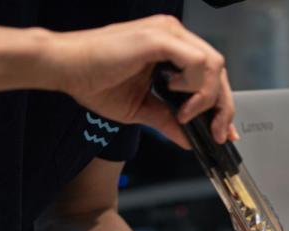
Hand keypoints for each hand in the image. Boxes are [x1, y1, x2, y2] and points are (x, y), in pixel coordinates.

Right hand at [43, 15, 237, 148]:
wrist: (64, 68)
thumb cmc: (93, 80)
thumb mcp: (140, 109)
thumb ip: (167, 120)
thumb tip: (190, 140)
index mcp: (170, 48)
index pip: (210, 73)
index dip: (221, 103)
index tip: (224, 131)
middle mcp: (173, 35)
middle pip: (219, 69)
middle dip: (223, 106)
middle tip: (218, 133)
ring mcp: (168, 33)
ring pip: (214, 64)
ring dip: (209, 98)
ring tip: (187, 115)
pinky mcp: (159, 38)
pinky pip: (198, 62)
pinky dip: (196, 88)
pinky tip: (179, 100)